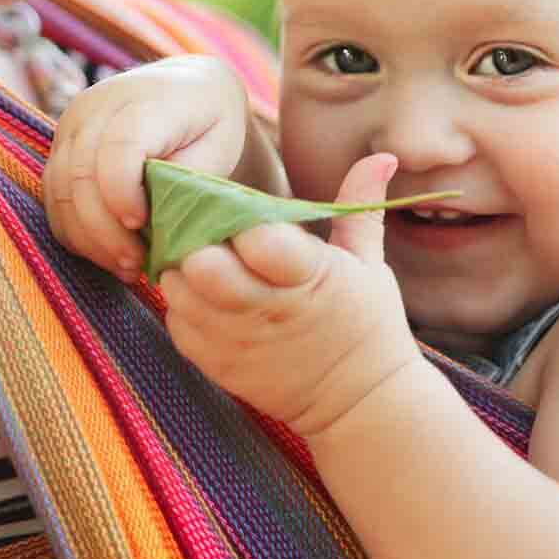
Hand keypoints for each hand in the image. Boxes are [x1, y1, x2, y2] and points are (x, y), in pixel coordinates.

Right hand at [44, 55, 249, 282]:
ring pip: (59, 191)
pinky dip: (75, 231)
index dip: (121, 193)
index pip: (117, 148)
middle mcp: (98, 106)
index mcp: (146, 100)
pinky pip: (53, 197)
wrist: (190, 87)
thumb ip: (186, 178)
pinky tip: (106, 251)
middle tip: (135, 263)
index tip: (141, 224)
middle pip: (81, 175)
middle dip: (105, 230)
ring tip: (125, 264)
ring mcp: (72, 124)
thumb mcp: (219, 145)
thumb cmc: (212, 121)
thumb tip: (155, 222)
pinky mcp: (60, 145)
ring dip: (88, 237)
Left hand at [159, 153, 420, 436]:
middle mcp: (269, 312)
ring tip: (206, 258)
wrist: (360, 403)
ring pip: (180, 293)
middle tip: (213, 232)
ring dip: (185, 269)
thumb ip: (361, 204)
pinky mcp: (219, 366)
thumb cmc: (367, 322)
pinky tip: (204, 293)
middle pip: (205, 267)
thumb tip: (382, 154)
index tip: (247, 215)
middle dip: (202, 240)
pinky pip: (177, 324)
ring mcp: (239, 343)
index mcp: (312, 277)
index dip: (244, 221)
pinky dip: (182, 304)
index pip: (259, 240)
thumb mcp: (370, 261)